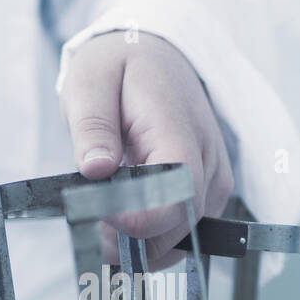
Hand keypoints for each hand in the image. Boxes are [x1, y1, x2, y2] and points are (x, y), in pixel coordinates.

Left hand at [60, 32, 233, 268]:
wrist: (159, 56)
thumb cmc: (121, 67)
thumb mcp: (91, 82)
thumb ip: (93, 126)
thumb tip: (96, 169)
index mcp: (179, 131)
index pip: (175, 196)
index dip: (135, 219)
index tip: (96, 213)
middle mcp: (208, 163)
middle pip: (174, 229)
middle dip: (126, 239)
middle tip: (86, 217)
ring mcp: (214, 182)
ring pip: (177, 241)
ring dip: (135, 244)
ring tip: (102, 211)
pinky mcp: (210, 194)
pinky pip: (180, 235)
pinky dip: (148, 239)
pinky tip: (122, 215)